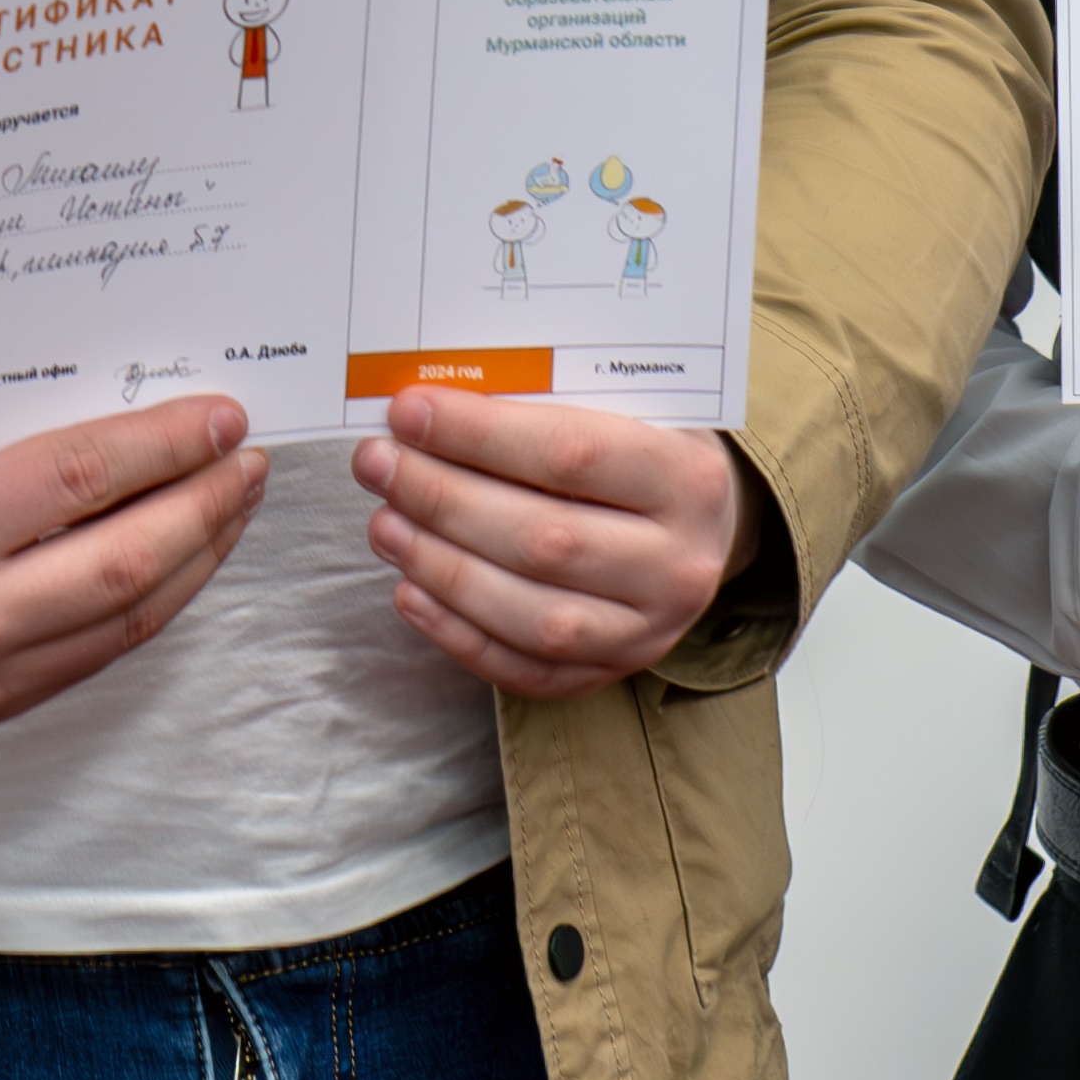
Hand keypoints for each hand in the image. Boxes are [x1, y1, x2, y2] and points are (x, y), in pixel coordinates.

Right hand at [0, 399, 268, 734]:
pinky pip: (105, 650)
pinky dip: (160, 597)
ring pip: (130, 612)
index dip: (162, 443)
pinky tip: (186, 555)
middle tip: (248, 456)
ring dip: (199, 551)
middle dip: (204, 500)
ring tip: (236, 499)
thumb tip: (118, 399)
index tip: (218, 413)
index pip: (77, 477)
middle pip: (123, 555)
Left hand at [352, 391, 741, 698]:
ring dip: (441, 568)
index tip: (408, 413)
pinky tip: (409, 589)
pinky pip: (524, 670)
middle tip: (378, 464)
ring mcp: (646, 632)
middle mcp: (678, 566)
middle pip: (543, 540)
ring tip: (384, 524)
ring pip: (531, 615)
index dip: (478, 435)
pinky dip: (457, 633)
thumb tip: (430, 410)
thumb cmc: (642, 450)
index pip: (570, 455)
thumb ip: (541, 405)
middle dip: (443, 499)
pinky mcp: (609, 674)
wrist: (700, 528)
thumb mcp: (620, 409)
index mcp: (687, 479)